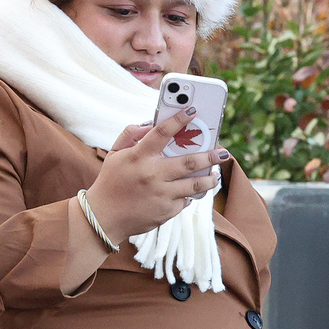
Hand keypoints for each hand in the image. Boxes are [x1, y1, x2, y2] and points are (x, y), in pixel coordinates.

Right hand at [85, 108, 228, 240]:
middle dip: (211, 155)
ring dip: (210, 179)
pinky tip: (192, 191)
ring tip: (216, 174)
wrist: (104, 217)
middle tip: (223, 151)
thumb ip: (130, 135)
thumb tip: (150, 124)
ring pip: (195, 185)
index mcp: (138, 157)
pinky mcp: (166, 211)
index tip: (193, 110)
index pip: (161, 132)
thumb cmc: (111, 181)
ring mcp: (161, 195)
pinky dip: (189, 194)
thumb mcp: (114, 154)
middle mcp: (152, 175)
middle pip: (189, 162)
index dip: (178, 119)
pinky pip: (184, 200)